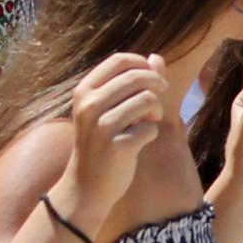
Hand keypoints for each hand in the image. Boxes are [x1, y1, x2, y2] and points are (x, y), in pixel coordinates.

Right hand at [56, 53, 171, 229]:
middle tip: (159, 99)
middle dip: (157, 85)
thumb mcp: (109, 108)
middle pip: (137, 78)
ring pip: (147, 100)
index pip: (120, 60)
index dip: (144, 65)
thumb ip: (133, 82)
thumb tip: (156, 57)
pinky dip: (151, 133)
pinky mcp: (116, 146)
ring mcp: (101, 126)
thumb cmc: (101, 142)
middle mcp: (89, 105)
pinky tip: (140, 141)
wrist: (86, 185)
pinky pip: (149, 128)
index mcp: (84, 90)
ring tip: (149, 121)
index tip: (154, 78)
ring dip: (155, 110)